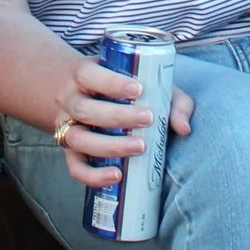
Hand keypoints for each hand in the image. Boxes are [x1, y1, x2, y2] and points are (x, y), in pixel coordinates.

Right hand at [53, 57, 195, 186]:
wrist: (80, 94)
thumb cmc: (119, 88)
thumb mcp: (144, 82)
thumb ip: (171, 99)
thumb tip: (183, 128)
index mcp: (83, 75)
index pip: (87, 74)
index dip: (110, 83)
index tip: (138, 89)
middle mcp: (69, 100)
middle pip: (84, 109)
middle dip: (117, 116)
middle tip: (148, 119)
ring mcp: (66, 127)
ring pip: (78, 139)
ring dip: (109, 145)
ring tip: (139, 147)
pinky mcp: (70, 153)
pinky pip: (75, 168)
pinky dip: (93, 175)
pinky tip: (117, 175)